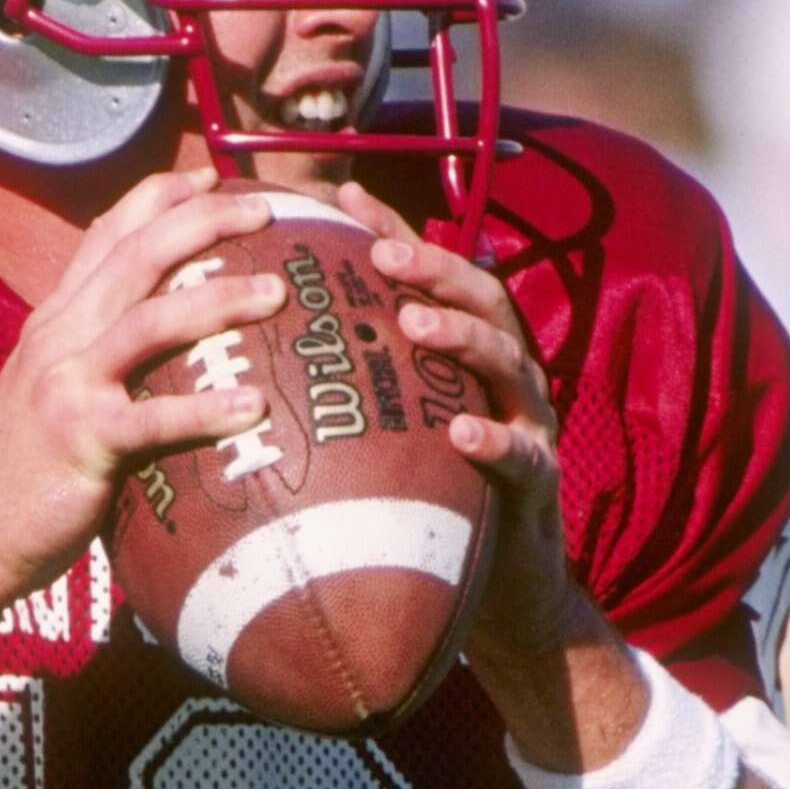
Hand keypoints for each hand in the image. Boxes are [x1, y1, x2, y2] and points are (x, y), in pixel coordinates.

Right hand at [0, 168, 287, 627]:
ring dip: (218, 300)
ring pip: (149, 321)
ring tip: (277, 293)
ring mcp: (66, 385)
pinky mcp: (79, 439)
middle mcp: (58, 337)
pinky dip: (205, 409)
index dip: (161, 196)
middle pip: (137, 255)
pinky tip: (254, 405)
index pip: (108, 234)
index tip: (214, 175)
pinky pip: (152, 419)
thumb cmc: (25, 470)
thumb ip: (96, 353)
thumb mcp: (51, 389)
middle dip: (204, 221)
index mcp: (55, 320)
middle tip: (266, 210)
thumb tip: (161, 338)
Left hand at [340, 186, 578, 678]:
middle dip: (436, 268)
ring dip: (464, 335)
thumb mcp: (385, 437)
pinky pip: (522, 457)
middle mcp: (504, 375)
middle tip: (383, 256)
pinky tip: (461, 435)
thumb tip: (249, 359)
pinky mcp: (540, 482)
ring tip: (416, 324)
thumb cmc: (429, 502)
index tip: (341, 196)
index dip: (394, 232)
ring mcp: (528, 423)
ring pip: (509, 361)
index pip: (432, 277)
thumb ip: (344, 392)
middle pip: (482, 297)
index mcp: (466, 352)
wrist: (497, 592)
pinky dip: (494, 441)